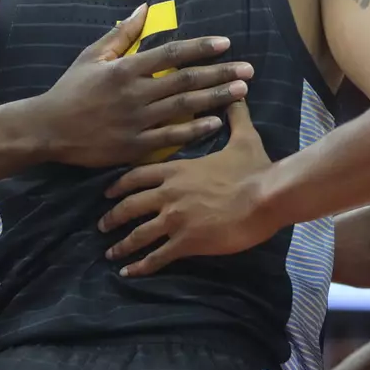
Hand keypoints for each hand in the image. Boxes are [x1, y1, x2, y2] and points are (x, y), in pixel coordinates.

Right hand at [38, 3, 254, 167]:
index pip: (171, 54)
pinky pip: (171, 137)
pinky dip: (194, 130)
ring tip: (242, 92)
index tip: (225, 44)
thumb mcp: (92, 56)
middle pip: (185, 81)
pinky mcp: (134, 145)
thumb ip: (121, 34)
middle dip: (219, 74)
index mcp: (126, 69)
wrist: (48, 129)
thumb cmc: (71, 89)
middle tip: (248, 70)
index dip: (200, 48)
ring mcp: (136, 121)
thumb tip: (143, 8)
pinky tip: (216, 122)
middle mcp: (135, 93)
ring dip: (215, 99)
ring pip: (183, 108)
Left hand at [98, 102, 275, 272]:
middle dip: (112, 217)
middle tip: (101, 226)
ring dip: (122, 245)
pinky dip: (141, 266)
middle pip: (130, 205)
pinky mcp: (187, 241)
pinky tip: (129, 273)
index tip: (106, 193)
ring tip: (110, 254)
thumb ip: (236, 117)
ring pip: (139, 234)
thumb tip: (238, 95)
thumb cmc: (255, 168)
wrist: (267, 196)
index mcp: (178, 170)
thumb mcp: (244, 138)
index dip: (119, 185)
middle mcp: (169, 194)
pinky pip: (157, 256)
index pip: (137, 176)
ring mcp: (176, 219)